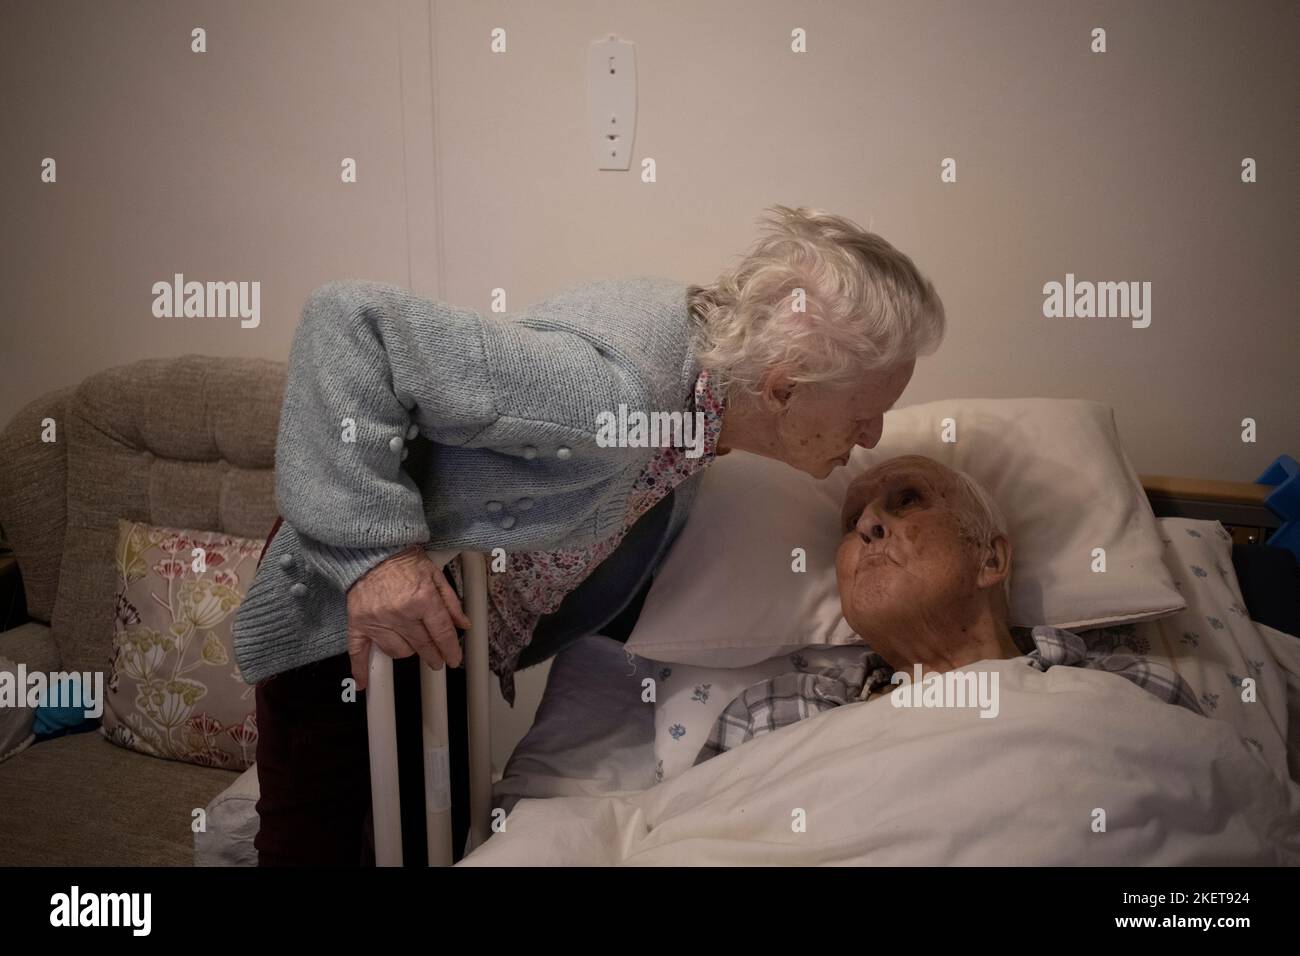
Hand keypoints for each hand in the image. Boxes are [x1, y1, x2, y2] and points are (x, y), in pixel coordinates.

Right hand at [345, 545, 470, 691]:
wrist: (371, 550)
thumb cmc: (403, 560)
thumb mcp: (435, 575)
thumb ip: (451, 602)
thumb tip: (463, 624)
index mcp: (422, 599)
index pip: (441, 633)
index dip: (451, 649)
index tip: (454, 658)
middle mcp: (399, 613)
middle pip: (422, 646)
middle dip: (433, 655)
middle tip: (438, 659)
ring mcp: (377, 620)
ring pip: (398, 651)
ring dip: (408, 651)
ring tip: (411, 643)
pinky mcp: (358, 623)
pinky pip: (358, 651)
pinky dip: (360, 669)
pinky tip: (363, 683)